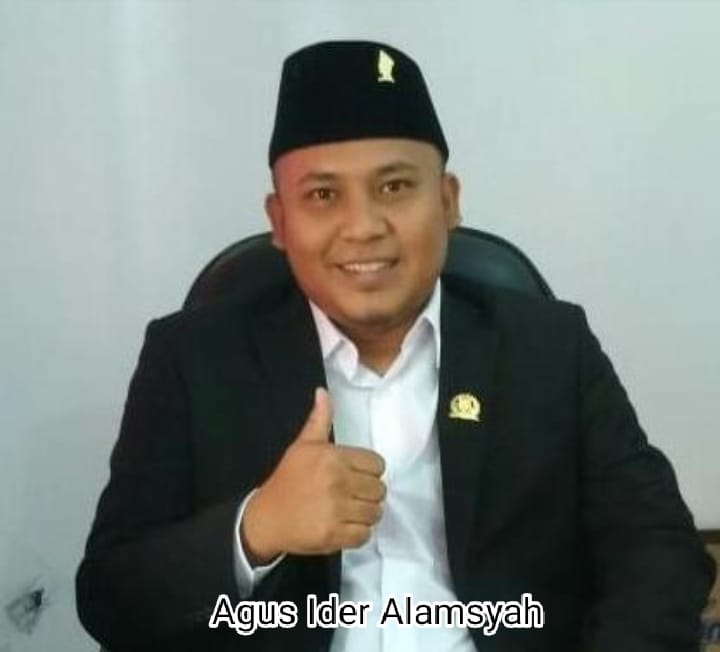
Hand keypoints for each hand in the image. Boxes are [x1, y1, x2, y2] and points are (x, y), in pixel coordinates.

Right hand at [241, 387, 385, 564]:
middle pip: (379, 489)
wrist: (265, 517)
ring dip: (365, 514)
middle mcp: (337, 482)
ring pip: (375, 513)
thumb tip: (323, 391)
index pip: (377, 465)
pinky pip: (365, 535)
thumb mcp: (303, 445)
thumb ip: (319, 419)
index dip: (369, 471)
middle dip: (368, 493)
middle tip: (352, 495)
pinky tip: (344, 526)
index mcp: (333, 457)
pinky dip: (358, 533)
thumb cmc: (287, 478)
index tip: (355, 476)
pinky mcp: (334, 535)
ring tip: (349, 511)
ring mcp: (336, 510)